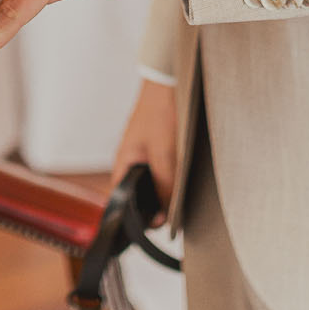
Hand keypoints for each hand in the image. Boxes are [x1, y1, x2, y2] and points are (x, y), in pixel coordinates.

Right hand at [111, 80, 178, 222]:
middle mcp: (131, 159)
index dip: (135, 217)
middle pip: (140, 193)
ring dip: (166, 189)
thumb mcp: (164, 154)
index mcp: (123, 163)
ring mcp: (145, 151)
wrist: (168, 81)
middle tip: (175, 216)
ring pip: (154, 180)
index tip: (155, 228)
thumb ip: (164, 185)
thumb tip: (164, 216)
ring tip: (183, 196)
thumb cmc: (160, 111)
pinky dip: (173, 175)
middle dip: (155, 205)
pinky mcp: (158, 144)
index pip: (122, 200)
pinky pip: (163, 168)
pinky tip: (186, 176)